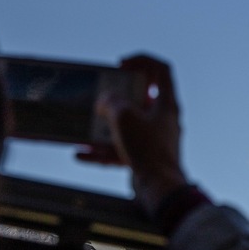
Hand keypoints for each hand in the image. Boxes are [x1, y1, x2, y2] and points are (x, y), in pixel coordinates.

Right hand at [90, 54, 189, 216]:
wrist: (159, 188)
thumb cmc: (148, 149)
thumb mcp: (124, 117)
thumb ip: (112, 102)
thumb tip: (105, 100)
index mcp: (166, 103)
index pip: (161, 69)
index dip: (142, 60)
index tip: (123, 64)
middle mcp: (163, 119)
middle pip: (140, 98)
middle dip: (117, 96)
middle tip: (101, 96)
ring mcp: (154, 139)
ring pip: (127, 126)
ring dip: (105, 126)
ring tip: (86, 127)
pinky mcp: (145, 158)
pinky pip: (121, 149)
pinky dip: (102, 151)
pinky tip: (81, 154)